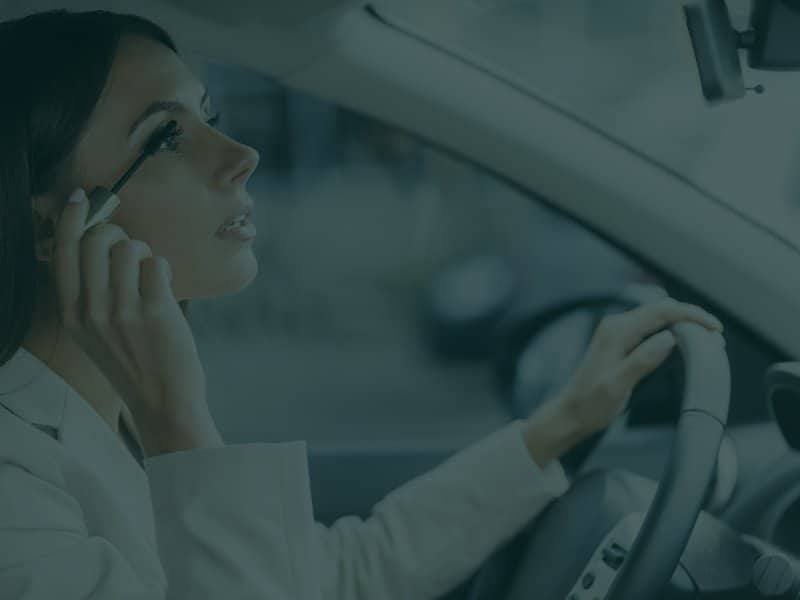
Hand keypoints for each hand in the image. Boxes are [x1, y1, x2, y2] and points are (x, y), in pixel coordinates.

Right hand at [50, 188, 222, 455]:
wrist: (163, 402)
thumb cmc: (134, 362)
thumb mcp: (94, 332)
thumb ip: (90, 293)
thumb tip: (100, 242)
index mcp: (71, 314)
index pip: (62, 252)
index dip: (70, 219)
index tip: (80, 198)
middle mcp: (91, 311)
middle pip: (95, 241)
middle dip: (117, 234)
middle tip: (130, 251)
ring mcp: (123, 312)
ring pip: (129, 248)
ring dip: (144, 253)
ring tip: (150, 277)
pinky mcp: (155, 312)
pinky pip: (157, 264)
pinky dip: (163, 269)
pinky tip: (164, 289)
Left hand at [522, 298, 722, 465]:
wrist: (571, 412)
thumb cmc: (590, 403)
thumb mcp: (617, 386)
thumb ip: (642, 360)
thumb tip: (668, 339)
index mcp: (616, 332)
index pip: (661, 311)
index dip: (691, 315)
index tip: (714, 328)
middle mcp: (616, 326)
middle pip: (661, 309)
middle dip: (691, 317)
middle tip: (716, 336)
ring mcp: (617, 332)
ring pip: (657, 317)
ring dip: (683, 323)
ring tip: (705, 339)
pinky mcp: (620, 341)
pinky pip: (651, 327)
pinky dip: (671, 330)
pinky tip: (684, 342)